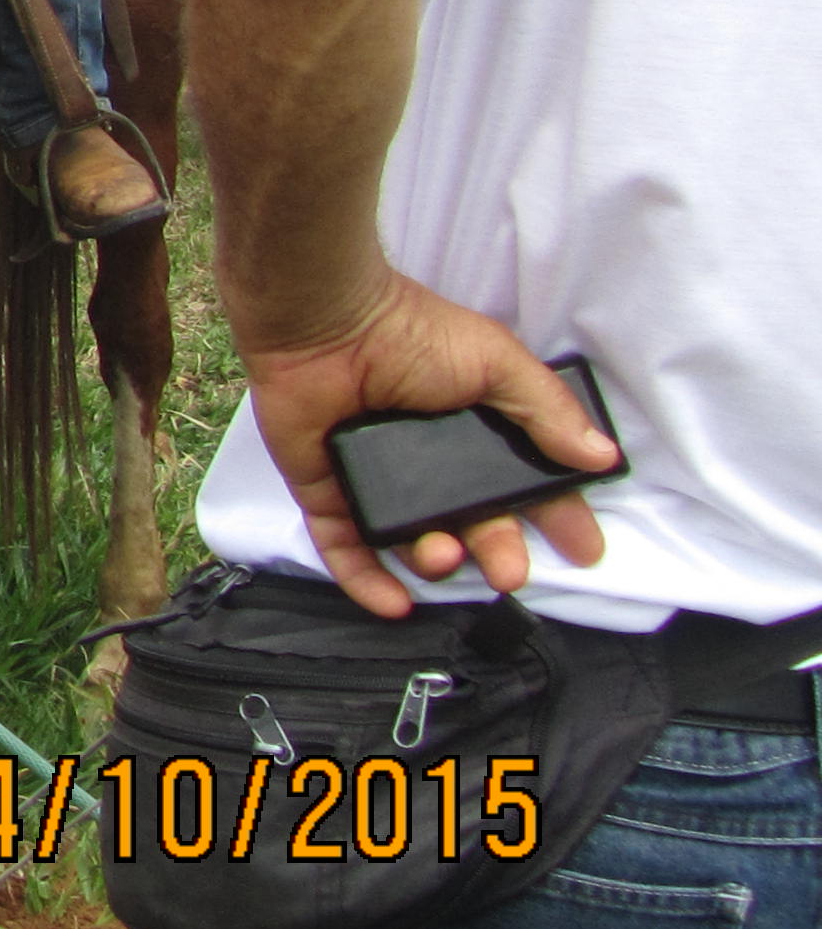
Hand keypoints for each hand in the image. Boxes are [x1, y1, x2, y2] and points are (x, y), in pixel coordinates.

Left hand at [236, 272, 618, 616]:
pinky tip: (394, 604)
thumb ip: (547, 410)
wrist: (328, 324)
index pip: (521, 487)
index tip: (584, 550)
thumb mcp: (497, 362)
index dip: (555, 519)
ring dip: (434, 563)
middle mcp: (427, 462)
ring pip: (412, 543)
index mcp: (471, 431)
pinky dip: (366, 580)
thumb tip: (601, 456)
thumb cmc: (413, 335)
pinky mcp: (327, 492)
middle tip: (508, 572)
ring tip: (442, 554)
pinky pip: (345, 547)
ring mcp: (375, 479)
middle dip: (498, 554)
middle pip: (472, 525)